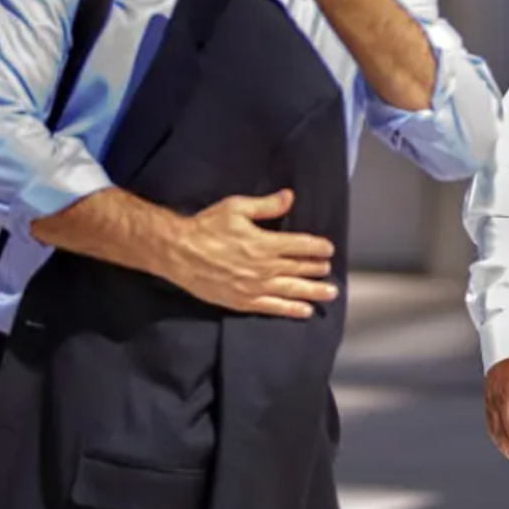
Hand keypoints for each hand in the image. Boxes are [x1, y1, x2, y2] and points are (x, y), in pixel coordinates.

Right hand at [161, 189, 338, 317]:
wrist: (178, 253)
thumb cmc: (205, 228)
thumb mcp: (236, 207)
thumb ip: (266, 205)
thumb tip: (290, 197)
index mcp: (265, 243)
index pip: (300, 245)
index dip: (317, 247)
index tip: (329, 249)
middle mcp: (264, 268)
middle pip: (299, 269)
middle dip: (317, 269)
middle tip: (330, 270)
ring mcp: (254, 287)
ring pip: (292, 290)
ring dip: (313, 291)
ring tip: (330, 293)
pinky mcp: (242, 301)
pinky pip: (272, 308)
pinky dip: (290, 310)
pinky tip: (304, 311)